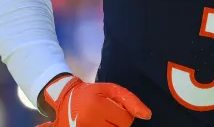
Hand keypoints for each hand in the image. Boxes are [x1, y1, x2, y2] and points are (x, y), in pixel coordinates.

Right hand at [37, 75, 151, 126]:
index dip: (124, 114)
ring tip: (102, 120)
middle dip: (117, 122)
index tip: (114, 108)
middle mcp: (89, 121)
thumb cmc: (92, 93)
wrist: (65, 99)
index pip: (126, 120)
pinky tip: (98, 123)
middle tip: (107, 114)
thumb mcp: (111, 90)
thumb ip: (131, 101)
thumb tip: (148, 115)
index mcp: (98, 106)